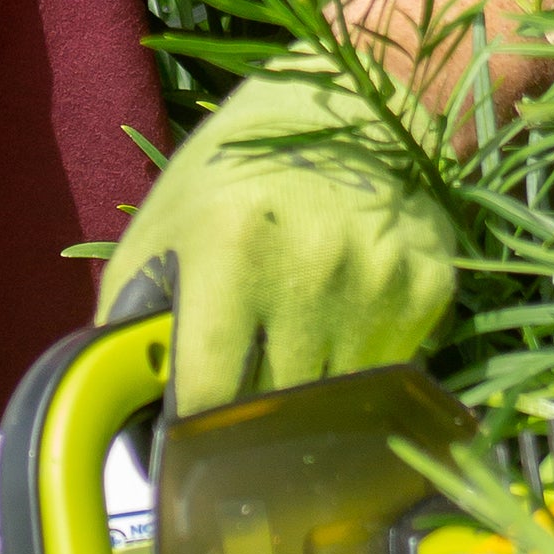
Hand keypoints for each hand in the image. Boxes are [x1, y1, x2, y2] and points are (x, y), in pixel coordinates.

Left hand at [101, 59, 457, 414]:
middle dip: (247, 425)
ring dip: (305, 402)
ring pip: (333, 407)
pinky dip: (356, 372)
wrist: (349, 104)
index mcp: (231, 251)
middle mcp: (312, 272)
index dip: (191, 436)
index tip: (185, 449)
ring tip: (286, 360)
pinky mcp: (428, 290)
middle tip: (233, 413)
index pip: (208, 400)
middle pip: (272, 414)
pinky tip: (340, 327)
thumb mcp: (161, 227)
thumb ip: (134, 319)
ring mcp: (379, 285)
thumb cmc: (235, 170)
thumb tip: (125, 409)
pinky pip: (383, 375)